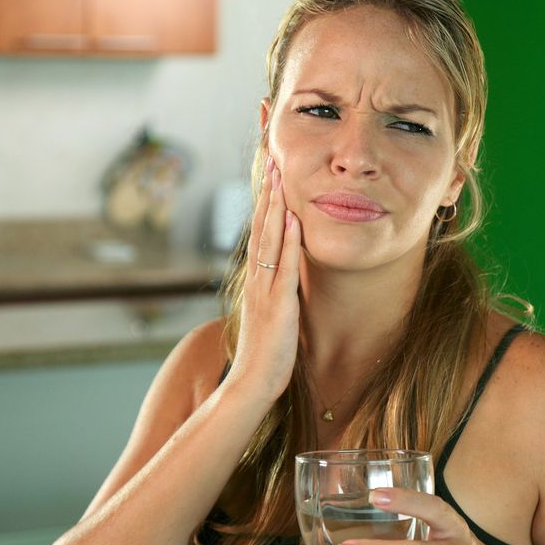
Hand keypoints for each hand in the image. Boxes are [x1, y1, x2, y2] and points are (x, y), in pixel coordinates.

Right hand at [227, 156, 301, 399]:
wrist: (252, 383)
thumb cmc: (265, 354)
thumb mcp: (271, 315)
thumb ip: (277, 293)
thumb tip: (286, 276)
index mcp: (257, 281)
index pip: (260, 234)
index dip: (266, 204)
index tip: (271, 177)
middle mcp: (257, 280)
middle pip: (260, 228)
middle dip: (268, 194)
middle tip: (272, 161)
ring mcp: (265, 290)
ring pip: (268, 240)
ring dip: (275, 207)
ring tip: (280, 178)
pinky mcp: (278, 305)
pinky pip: (283, 267)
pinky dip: (287, 242)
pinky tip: (292, 220)